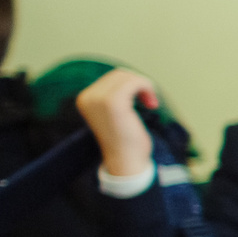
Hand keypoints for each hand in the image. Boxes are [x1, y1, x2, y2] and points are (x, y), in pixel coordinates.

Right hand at [76, 67, 158, 181]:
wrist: (125, 162)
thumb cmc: (125, 140)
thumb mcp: (116, 114)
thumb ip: (115, 95)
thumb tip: (128, 76)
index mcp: (85, 99)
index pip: (111, 77)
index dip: (132, 84)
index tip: (142, 100)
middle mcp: (88, 97)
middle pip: (119, 74)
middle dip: (138, 84)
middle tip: (149, 102)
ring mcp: (98, 100)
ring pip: (127, 77)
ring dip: (145, 86)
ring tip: (151, 103)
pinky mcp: (113, 103)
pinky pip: (134, 82)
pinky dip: (147, 88)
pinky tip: (152, 104)